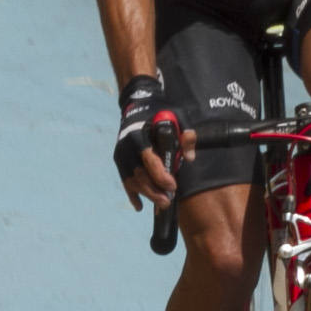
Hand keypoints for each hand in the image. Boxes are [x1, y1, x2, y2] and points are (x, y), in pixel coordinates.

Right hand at [114, 74, 191, 210]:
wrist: (138, 103)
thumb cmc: (160, 109)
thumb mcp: (177, 114)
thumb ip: (186, 132)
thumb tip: (190, 157)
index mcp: (139, 135)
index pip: (149, 160)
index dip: (160, 175)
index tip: (172, 186)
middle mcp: (126, 147)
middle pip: (138, 175)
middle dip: (153, 191)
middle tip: (168, 202)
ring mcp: (121, 154)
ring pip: (131, 180)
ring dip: (145, 194)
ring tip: (161, 205)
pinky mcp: (120, 160)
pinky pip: (125, 180)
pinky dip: (132, 194)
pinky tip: (140, 206)